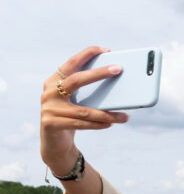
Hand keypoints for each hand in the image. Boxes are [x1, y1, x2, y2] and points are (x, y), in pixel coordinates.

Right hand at [40, 46, 128, 174]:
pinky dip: (98, 124)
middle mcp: (49, 92)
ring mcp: (48, 108)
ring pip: (84, 110)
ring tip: (125, 116)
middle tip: (119, 69)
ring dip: (107, 114)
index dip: (87, 54)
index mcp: (54, 81)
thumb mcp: (78, 101)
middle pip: (76, 80)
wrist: (55, 143)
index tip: (106, 49)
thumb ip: (90, 91)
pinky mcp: (50, 124)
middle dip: (99, 73)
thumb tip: (120, 85)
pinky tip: (111, 124)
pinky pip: (80, 124)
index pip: (72, 63)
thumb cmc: (72, 116)